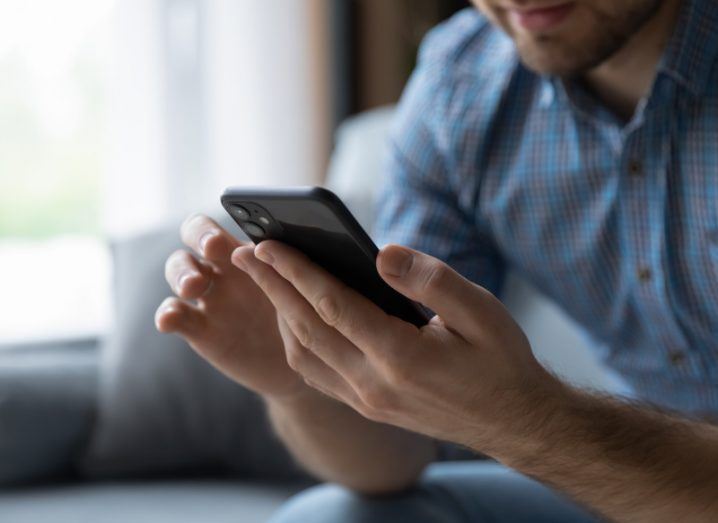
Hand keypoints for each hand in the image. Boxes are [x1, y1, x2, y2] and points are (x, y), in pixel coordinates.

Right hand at [155, 214, 309, 399]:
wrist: (307, 359)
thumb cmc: (311, 311)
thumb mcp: (310, 286)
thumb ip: (303, 263)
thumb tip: (325, 239)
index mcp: (247, 249)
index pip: (217, 223)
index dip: (210, 228)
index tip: (218, 242)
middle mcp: (223, 267)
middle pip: (192, 237)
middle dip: (197, 239)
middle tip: (211, 251)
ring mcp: (208, 298)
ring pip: (179, 272)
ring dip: (181, 274)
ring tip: (193, 287)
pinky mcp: (200, 330)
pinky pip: (175, 316)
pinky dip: (168, 315)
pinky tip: (169, 321)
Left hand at [232, 241, 556, 448]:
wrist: (512, 422)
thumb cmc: (501, 361)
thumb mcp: (482, 312)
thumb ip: (432, 280)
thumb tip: (383, 253)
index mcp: (400, 357)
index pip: (331, 305)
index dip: (295, 271)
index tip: (267, 243)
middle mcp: (373, 384)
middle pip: (306, 328)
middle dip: (271, 287)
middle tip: (243, 254)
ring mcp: (366, 401)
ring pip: (304, 354)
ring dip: (278, 314)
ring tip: (262, 280)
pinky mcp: (367, 407)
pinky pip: (316, 373)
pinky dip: (296, 341)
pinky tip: (292, 319)